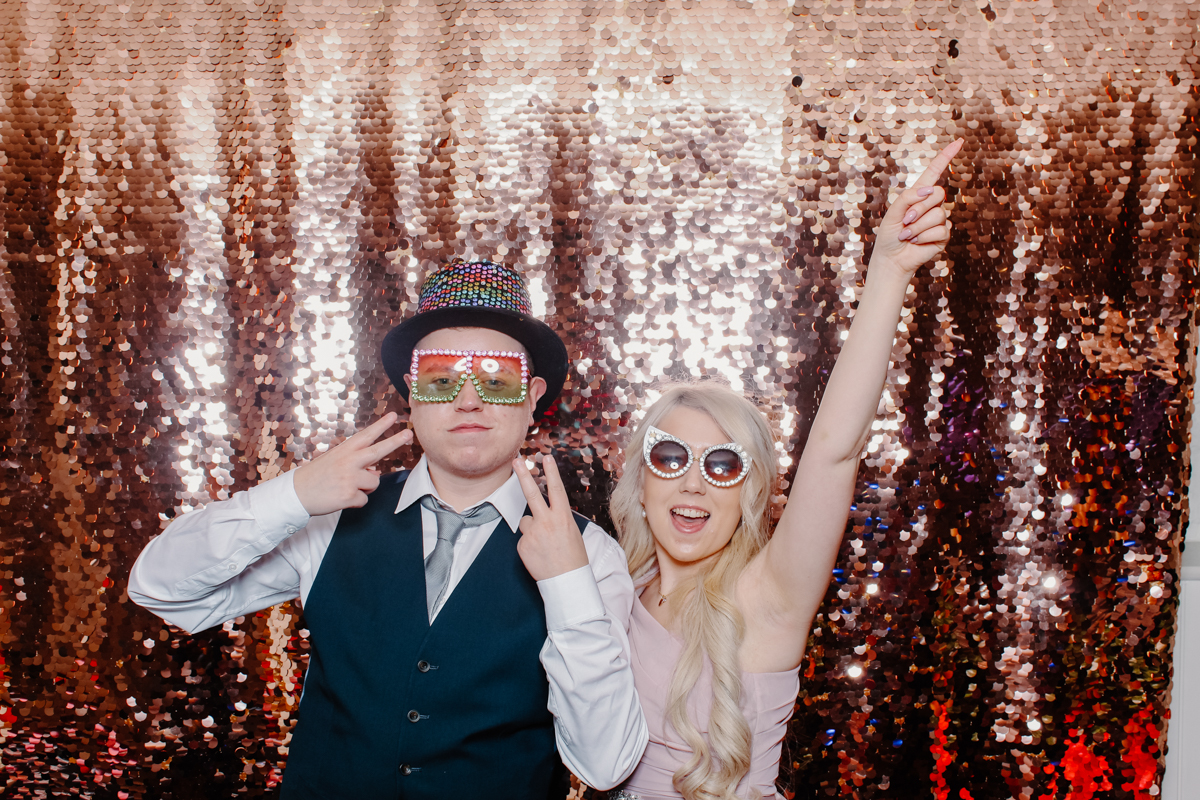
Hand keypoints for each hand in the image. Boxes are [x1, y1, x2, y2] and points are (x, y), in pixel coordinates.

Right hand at [292, 412, 412, 515]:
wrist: (296, 494)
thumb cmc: (315, 477)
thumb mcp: (333, 463)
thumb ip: (356, 464)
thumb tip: (376, 472)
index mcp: (344, 451)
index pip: (366, 436)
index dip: (380, 426)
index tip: (393, 416)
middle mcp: (349, 461)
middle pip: (378, 450)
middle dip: (395, 440)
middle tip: (409, 433)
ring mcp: (350, 478)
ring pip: (374, 483)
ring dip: (365, 488)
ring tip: (345, 488)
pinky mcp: (349, 494)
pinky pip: (364, 499)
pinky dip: (355, 501)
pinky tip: (340, 498)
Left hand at [512, 454, 589, 581]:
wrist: (567, 581)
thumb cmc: (573, 557)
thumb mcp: (572, 532)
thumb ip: (557, 519)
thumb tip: (543, 513)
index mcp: (563, 517)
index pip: (556, 489)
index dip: (551, 472)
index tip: (547, 458)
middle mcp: (547, 521)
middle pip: (531, 493)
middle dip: (523, 475)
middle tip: (516, 461)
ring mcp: (533, 533)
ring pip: (526, 521)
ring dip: (532, 529)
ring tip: (544, 545)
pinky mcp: (522, 545)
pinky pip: (523, 538)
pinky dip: (529, 545)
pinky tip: (539, 554)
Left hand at [869, 138, 962, 276]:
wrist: (892, 258)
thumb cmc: (890, 235)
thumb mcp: (893, 212)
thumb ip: (907, 197)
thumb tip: (929, 190)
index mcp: (919, 195)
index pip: (934, 172)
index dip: (946, 157)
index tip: (959, 142)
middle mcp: (932, 205)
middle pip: (938, 193)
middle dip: (919, 208)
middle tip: (906, 221)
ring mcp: (939, 220)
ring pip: (938, 214)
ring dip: (918, 227)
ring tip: (907, 235)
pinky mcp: (943, 235)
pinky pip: (940, 230)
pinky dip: (924, 236)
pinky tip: (916, 242)